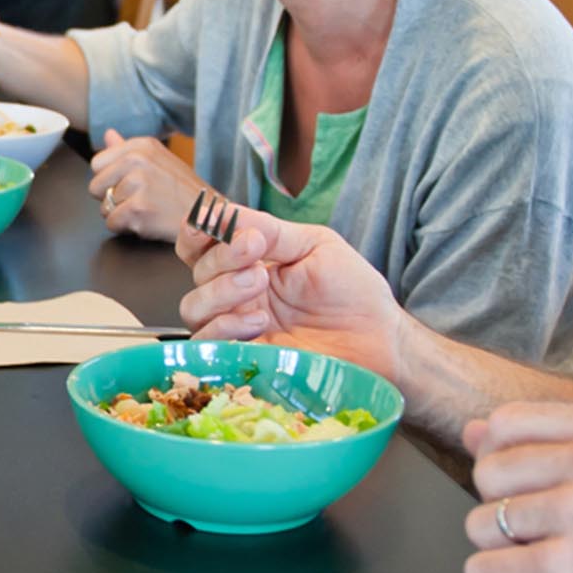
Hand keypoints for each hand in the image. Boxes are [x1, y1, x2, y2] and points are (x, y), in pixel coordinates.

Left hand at [86, 130, 207, 239]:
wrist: (207, 215)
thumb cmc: (182, 190)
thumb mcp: (158, 159)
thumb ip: (127, 148)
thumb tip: (107, 134)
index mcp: (140, 146)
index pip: (97, 163)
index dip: (108, 179)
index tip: (127, 184)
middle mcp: (137, 160)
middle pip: (95, 186)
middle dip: (110, 198)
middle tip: (137, 200)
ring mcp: (138, 184)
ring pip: (104, 207)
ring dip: (120, 214)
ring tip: (145, 209)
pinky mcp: (138, 209)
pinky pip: (112, 223)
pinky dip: (125, 228)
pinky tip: (145, 221)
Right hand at [176, 203, 405, 380]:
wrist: (380, 339)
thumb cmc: (353, 291)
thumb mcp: (315, 245)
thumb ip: (271, 230)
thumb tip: (226, 214)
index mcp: (249, 260)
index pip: (200, 243)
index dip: (197, 230)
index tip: (211, 222)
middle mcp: (236, 293)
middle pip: (195, 272)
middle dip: (221, 257)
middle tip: (254, 251)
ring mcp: (238, 327)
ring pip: (193, 308)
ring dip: (220, 291)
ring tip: (259, 285)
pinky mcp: (244, 359)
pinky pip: (208, 345)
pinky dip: (224, 328)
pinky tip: (259, 321)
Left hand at [461, 403, 572, 572]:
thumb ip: (546, 444)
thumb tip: (470, 430)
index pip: (508, 421)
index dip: (503, 459)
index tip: (533, 488)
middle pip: (489, 472)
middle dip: (504, 511)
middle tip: (550, 536)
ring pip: (480, 523)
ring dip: (506, 554)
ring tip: (555, 565)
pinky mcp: (561, 569)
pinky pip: (482, 570)